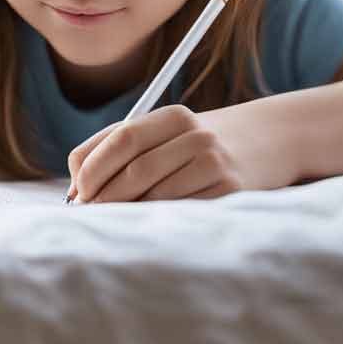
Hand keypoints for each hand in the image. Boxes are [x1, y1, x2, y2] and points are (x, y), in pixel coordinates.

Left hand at [66, 102, 294, 203]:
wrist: (268, 141)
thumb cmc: (199, 143)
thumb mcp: (165, 132)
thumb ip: (117, 146)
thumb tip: (74, 185)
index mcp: (173, 116)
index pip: (123, 138)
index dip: (94, 167)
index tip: (77, 193)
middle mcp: (196, 134)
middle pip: (137, 170)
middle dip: (105, 197)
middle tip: (88, 216)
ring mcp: (216, 162)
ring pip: (158, 196)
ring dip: (129, 214)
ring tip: (114, 224)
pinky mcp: (232, 190)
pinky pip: (184, 212)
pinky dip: (159, 223)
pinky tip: (149, 227)